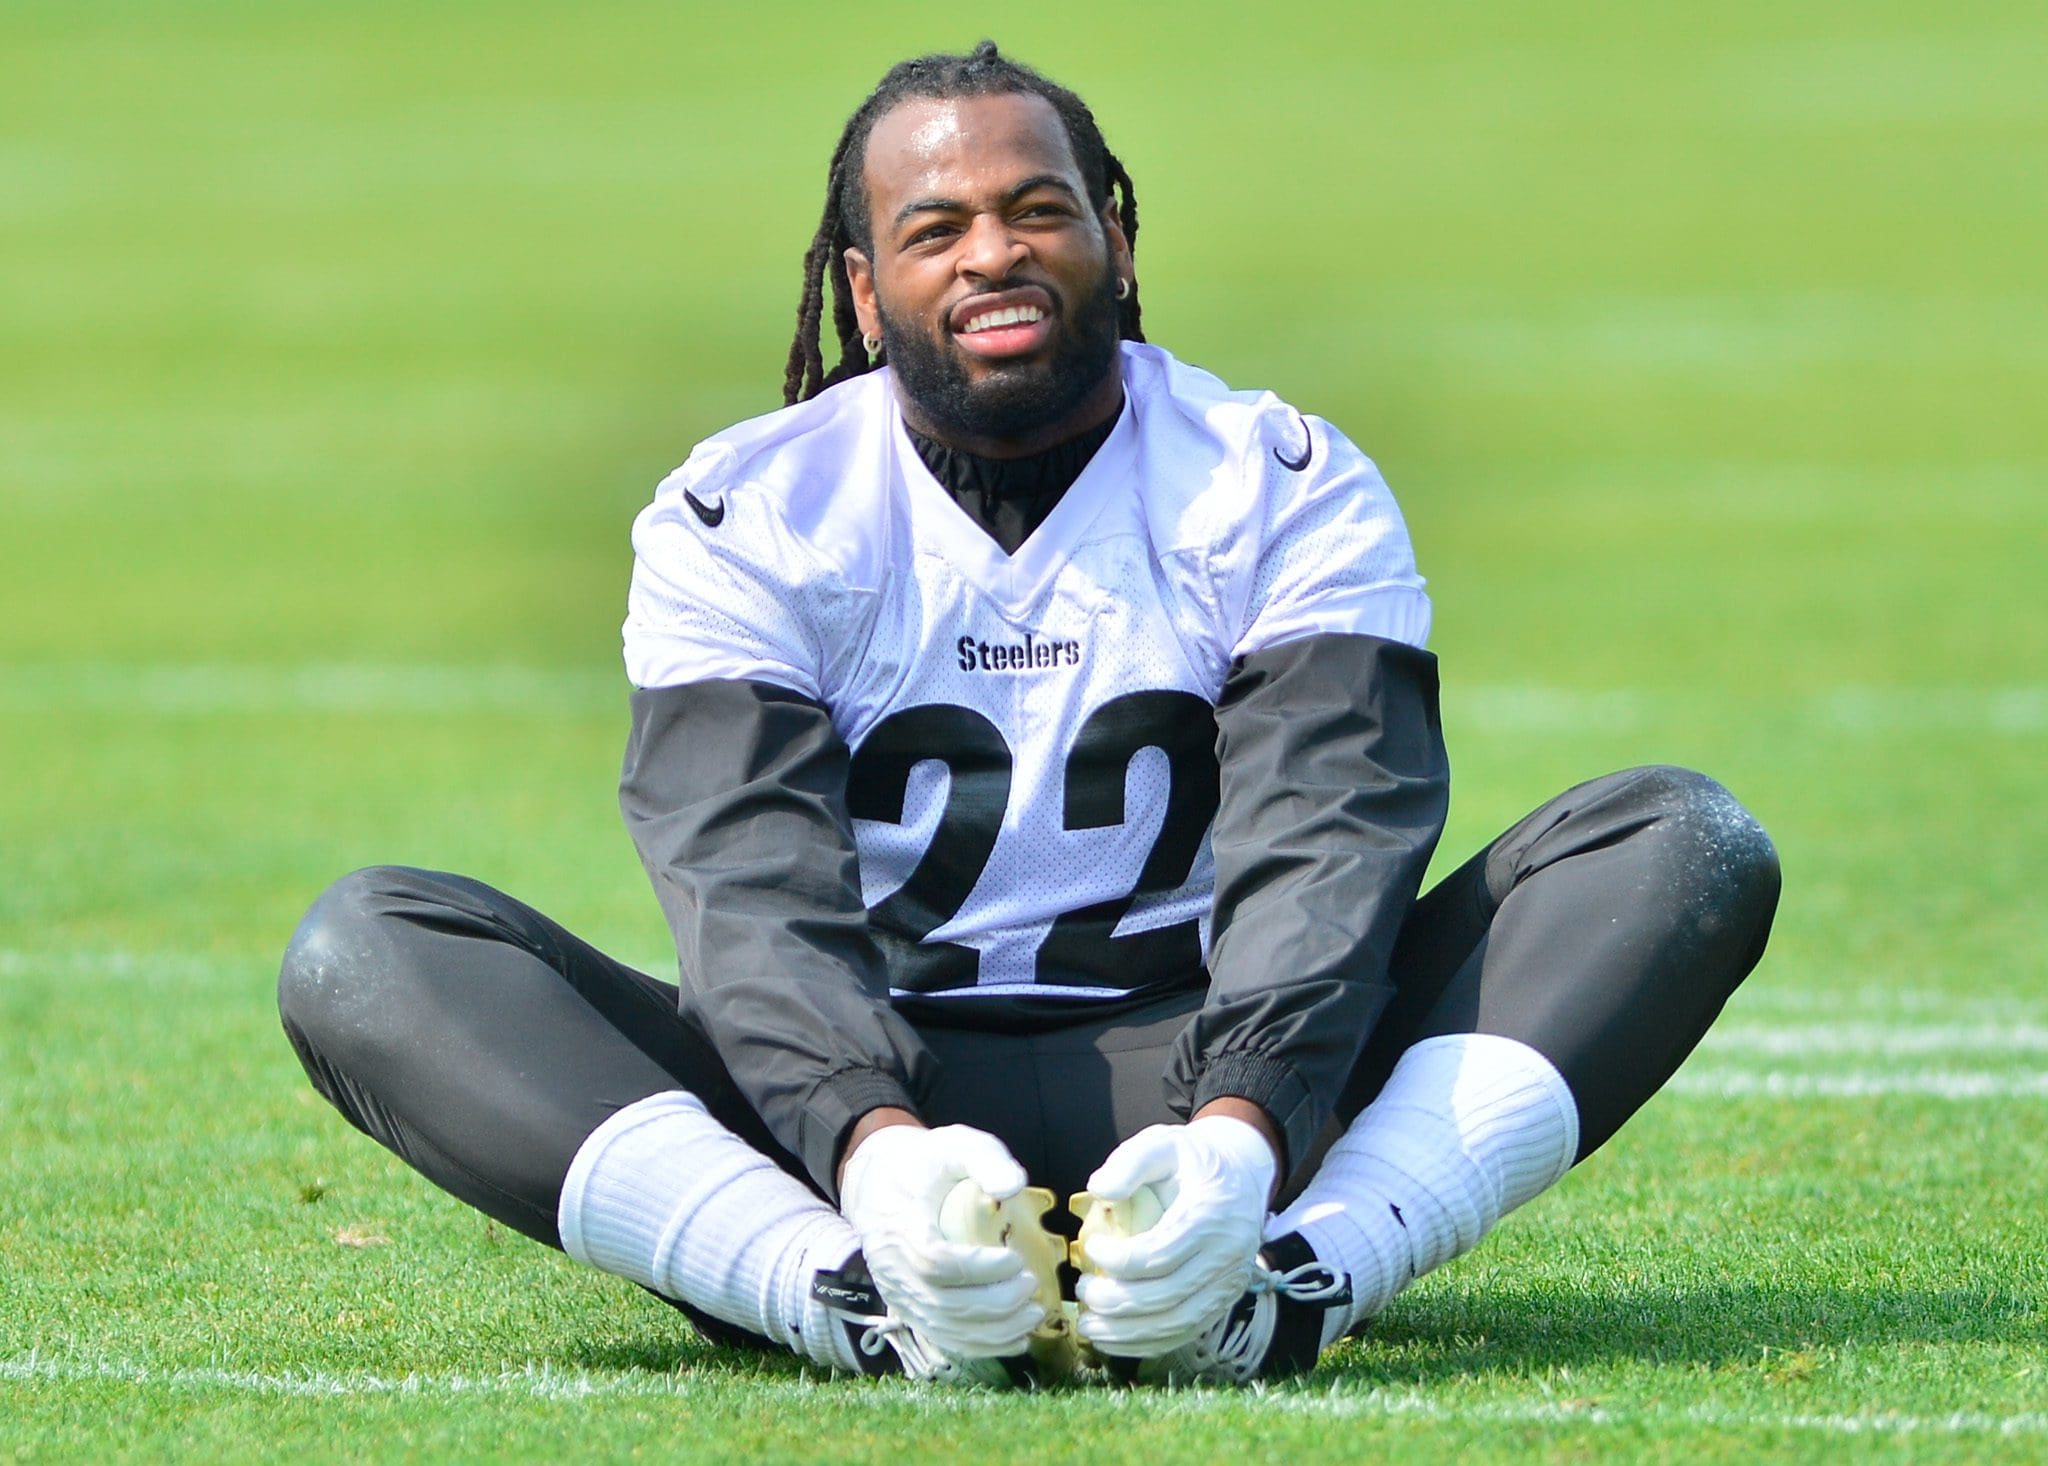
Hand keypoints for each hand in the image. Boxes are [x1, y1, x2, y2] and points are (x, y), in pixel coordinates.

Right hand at [838, 1122, 1044, 1358]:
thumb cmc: (924, 1164)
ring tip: (1035, 1314)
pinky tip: (1017, 1339)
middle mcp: (893, 1270)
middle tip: (1032, 1286)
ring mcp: (899, 1295)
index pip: (937, 1263)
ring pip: (945, 1329)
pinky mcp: (909, 1310)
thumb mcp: (954, 1145)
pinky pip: (943, 1338)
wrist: (880, 1184)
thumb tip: (1013, 1186)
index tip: (1016, 1259)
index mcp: (900, 1228)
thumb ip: (985, 1159)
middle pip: (944, 1304)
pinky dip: (982, 1346)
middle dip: (995, 1304)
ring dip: (994, 1331)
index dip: (980, 1269)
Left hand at [1074, 1115, 1277, 1354]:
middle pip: (1167, 1295)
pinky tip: (1113, 1339)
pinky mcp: (1224, 1302)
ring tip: (1088, 1324)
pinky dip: (1147, 1343)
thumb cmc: (1193, 1162)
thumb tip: (1098, 1189)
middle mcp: (1227, 1255)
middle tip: (1081, 1291)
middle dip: (1116, 1301)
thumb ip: (1130, 1161)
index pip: (1160, 1254)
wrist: (1241, 1177)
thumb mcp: (1164, 1143)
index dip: (1118, 1260)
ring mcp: (1230, 1284)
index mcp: (1212, 1215)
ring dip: (1127, 1332)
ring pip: (1177, 1323)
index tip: (1090, 1247)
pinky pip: (1186, 1332)